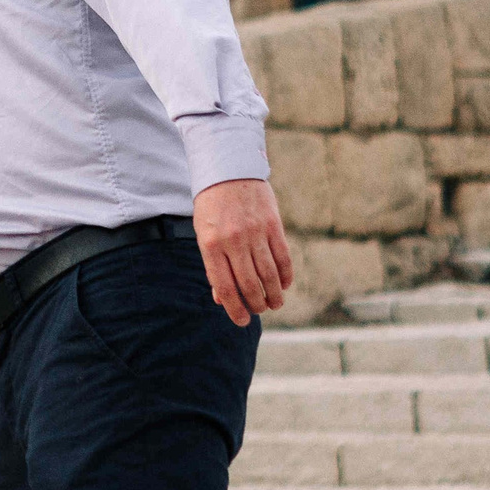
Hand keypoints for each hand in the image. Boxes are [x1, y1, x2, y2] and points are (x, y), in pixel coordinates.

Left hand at [194, 178, 292, 326]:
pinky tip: (283, 285)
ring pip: (268, 274)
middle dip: (256, 304)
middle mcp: (233, 241)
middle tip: (259, 310)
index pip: (225, 287)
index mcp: (211, 245)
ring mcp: (255, 232)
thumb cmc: (213, 206)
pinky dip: (285, 275)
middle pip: (248, 284)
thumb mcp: (204, 234)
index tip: (241, 321)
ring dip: (273, 295)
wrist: (229, 168)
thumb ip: (213, 265)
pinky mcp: (273, 225)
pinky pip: (282, 257)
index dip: (235, 309)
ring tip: (274, 304)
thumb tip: (221, 298)